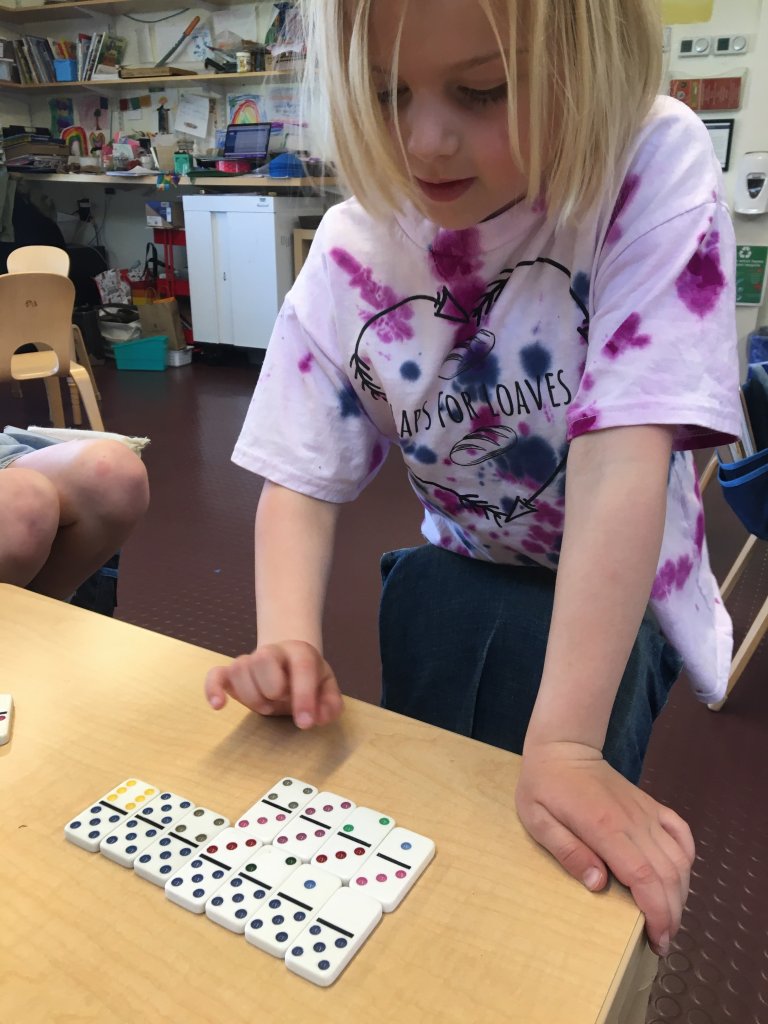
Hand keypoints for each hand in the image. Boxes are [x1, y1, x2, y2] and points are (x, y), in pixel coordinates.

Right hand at [204, 641, 343, 729]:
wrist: (288, 662)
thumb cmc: (308, 680)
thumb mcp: (328, 690)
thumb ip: (330, 705)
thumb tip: (317, 718)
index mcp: (300, 652)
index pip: (302, 666)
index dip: (304, 696)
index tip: (305, 723)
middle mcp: (272, 651)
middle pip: (263, 659)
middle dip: (272, 689)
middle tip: (281, 703)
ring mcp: (249, 661)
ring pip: (239, 669)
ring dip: (252, 696)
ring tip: (267, 706)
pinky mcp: (231, 674)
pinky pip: (215, 675)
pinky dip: (213, 689)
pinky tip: (219, 705)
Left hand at [516, 741, 694, 956]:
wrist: (563, 748)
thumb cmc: (544, 786)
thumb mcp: (538, 820)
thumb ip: (567, 851)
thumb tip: (598, 884)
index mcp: (605, 828)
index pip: (644, 877)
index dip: (657, 913)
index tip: (657, 940)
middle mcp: (633, 821)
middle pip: (667, 874)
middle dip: (671, 914)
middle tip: (662, 941)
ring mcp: (645, 812)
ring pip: (679, 858)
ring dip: (681, 893)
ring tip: (670, 919)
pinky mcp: (651, 806)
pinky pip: (680, 832)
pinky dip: (687, 858)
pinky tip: (680, 877)